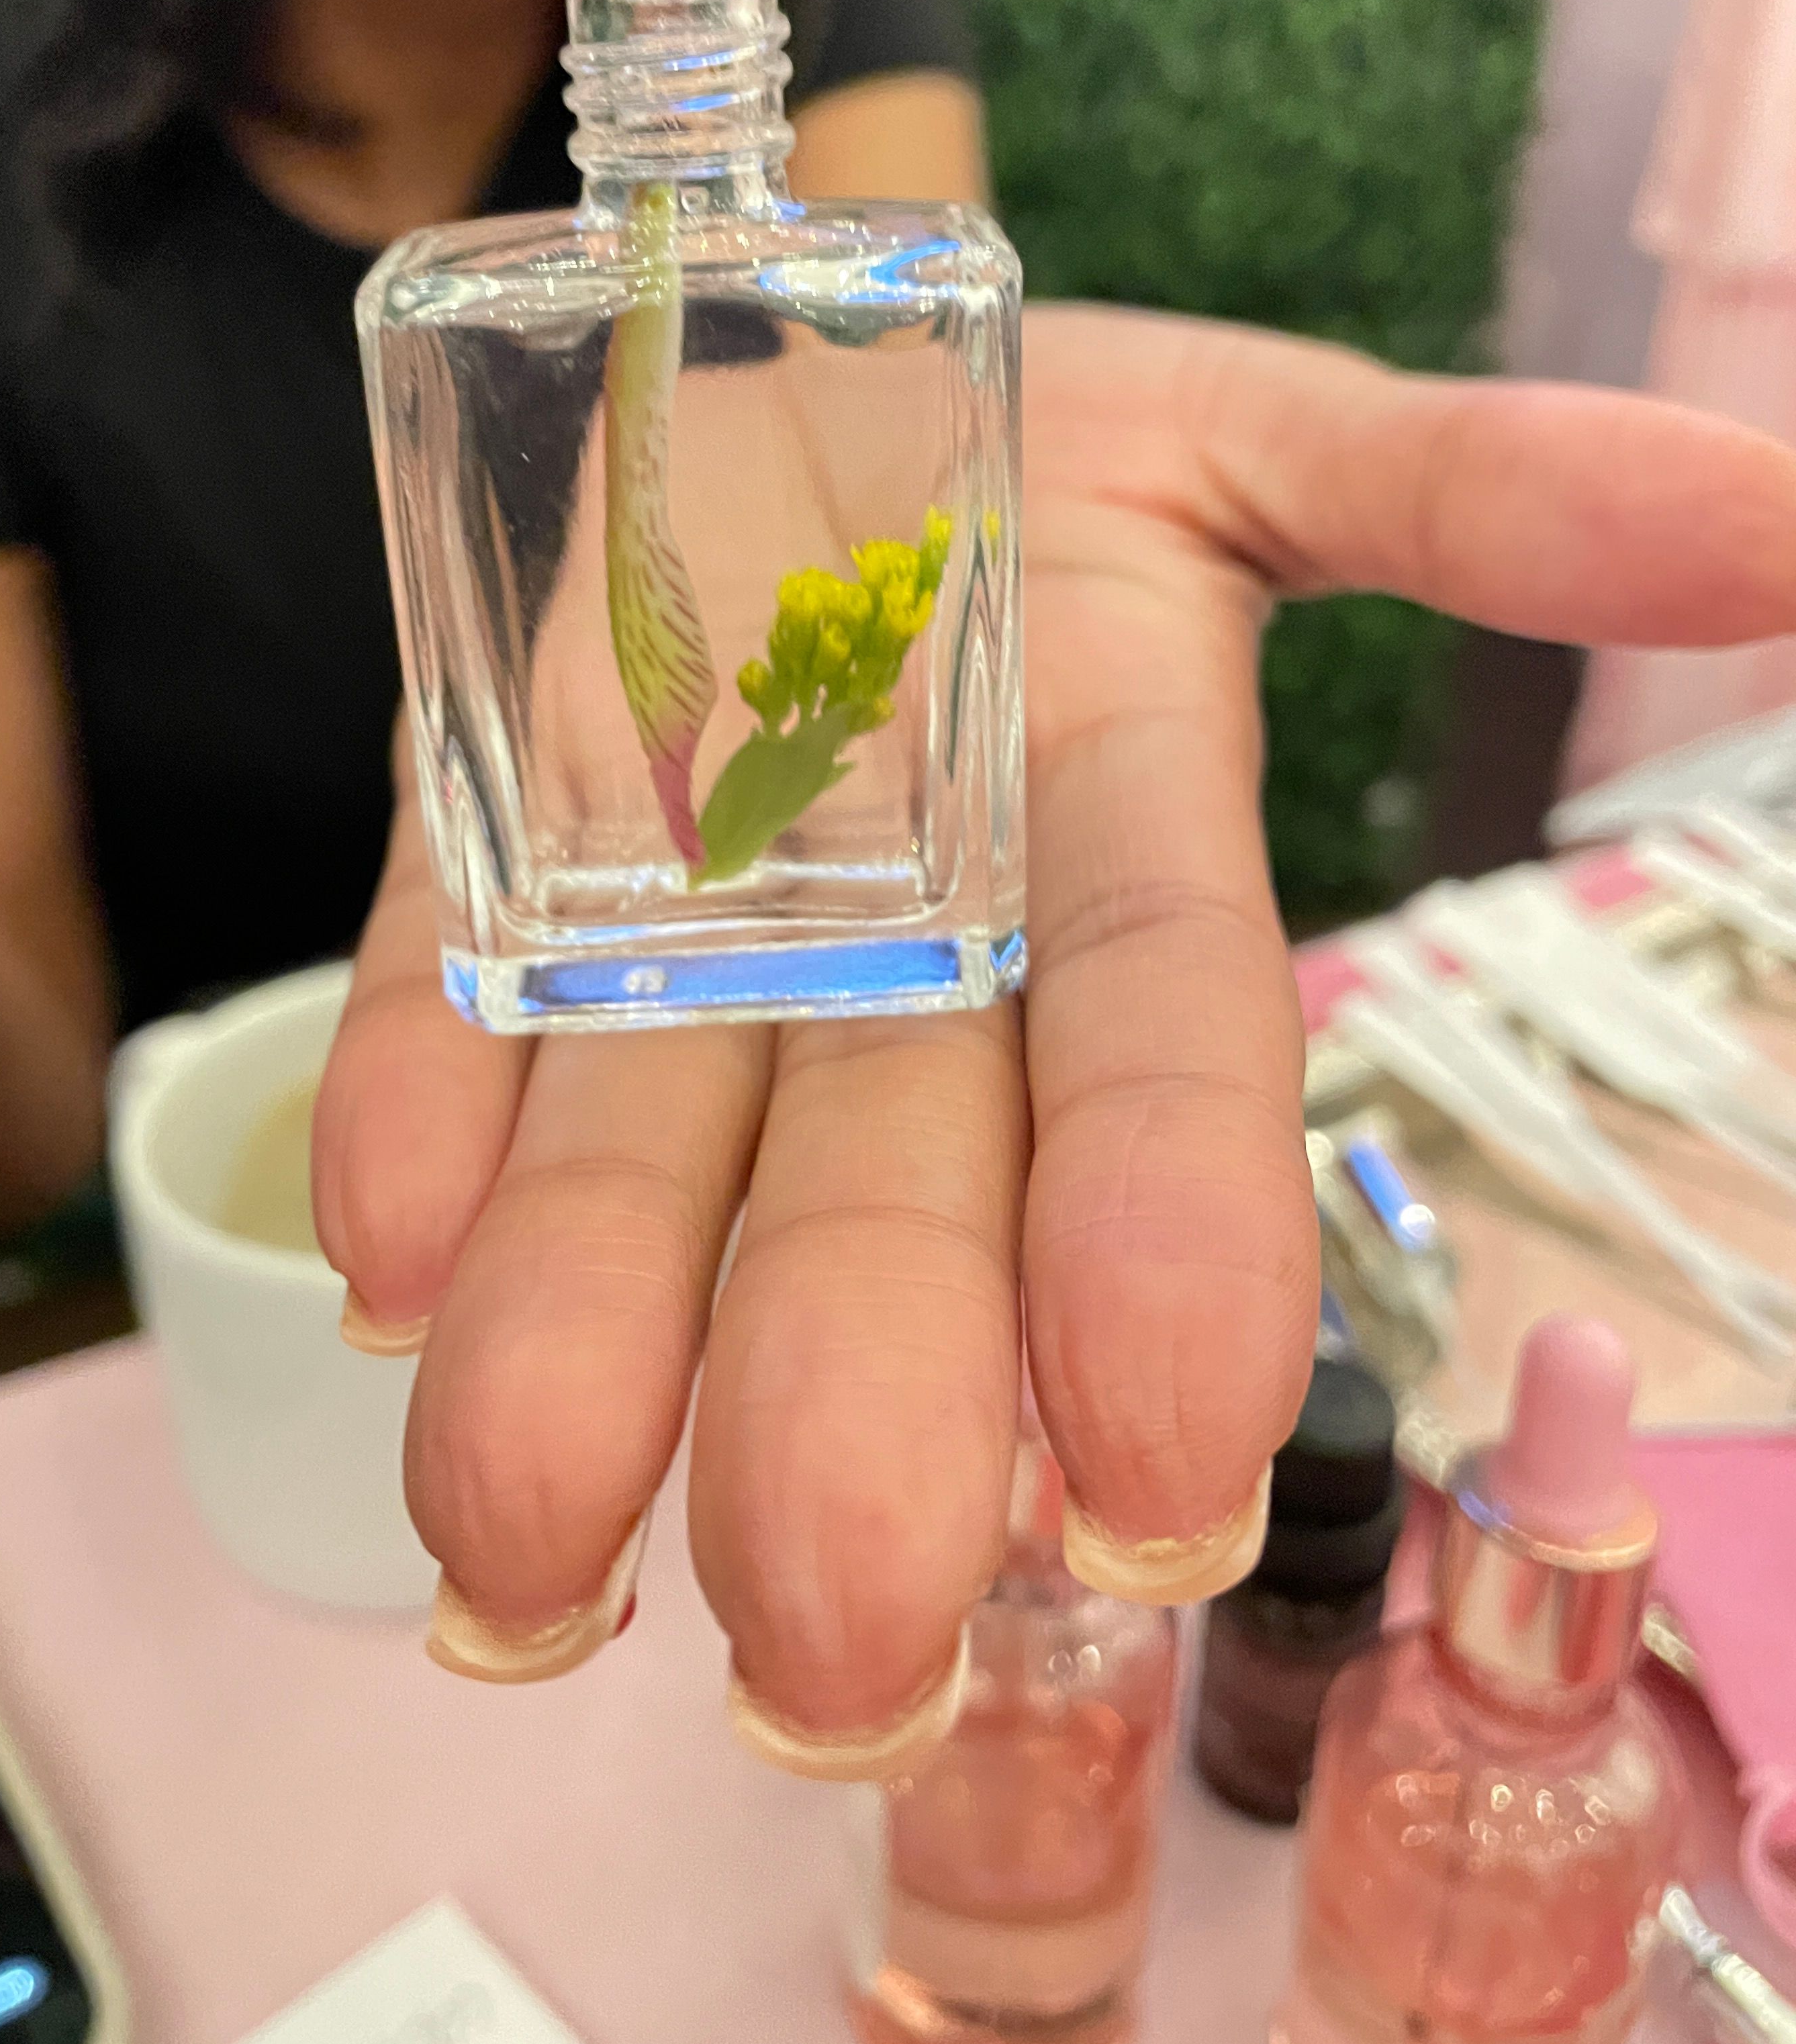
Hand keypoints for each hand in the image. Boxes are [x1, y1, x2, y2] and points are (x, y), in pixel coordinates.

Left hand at [314, 307, 1795, 1762]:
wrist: (762, 386)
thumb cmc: (1030, 440)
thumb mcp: (1252, 438)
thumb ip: (1473, 499)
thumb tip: (1765, 514)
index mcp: (1102, 862)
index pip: (1159, 1075)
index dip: (1167, 1245)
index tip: (1160, 1462)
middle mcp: (896, 960)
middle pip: (890, 1200)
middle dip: (859, 1414)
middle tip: (835, 1657)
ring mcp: (672, 930)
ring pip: (643, 1171)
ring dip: (578, 1364)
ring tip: (519, 1556)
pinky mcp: (482, 881)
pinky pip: (437, 1014)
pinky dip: (410, 1125)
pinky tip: (384, 1266)